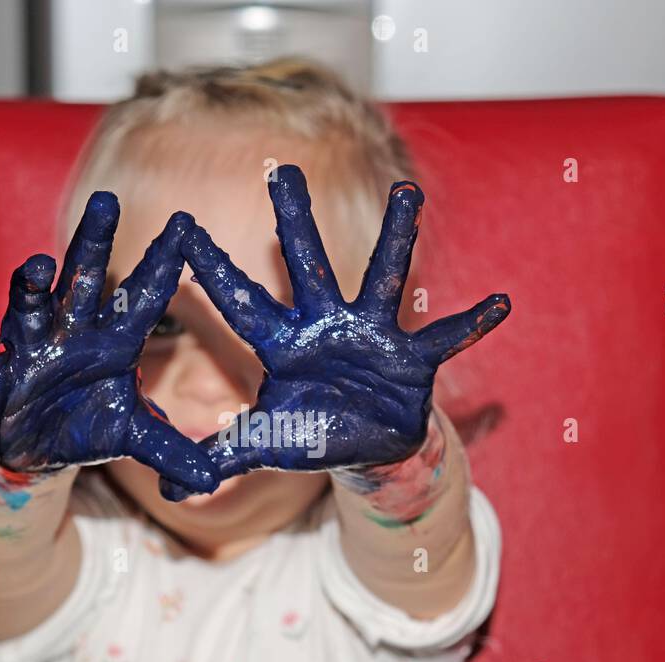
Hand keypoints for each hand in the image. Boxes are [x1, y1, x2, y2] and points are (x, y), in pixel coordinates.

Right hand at [0, 193, 218, 495]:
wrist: (36, 447)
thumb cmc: (88, 425)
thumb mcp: (134, 437)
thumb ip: (171, 451)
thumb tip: (209, 483)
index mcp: (112, 340)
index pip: (141, 297)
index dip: (161, 264)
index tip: (184, 227)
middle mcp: (71, 332)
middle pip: (82, 278)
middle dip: (92, 242)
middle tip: (107, 201)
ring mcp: (32, 349)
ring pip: (29, 307)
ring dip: (29, 288)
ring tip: (34, 269)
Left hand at [161, 164, 509, 500]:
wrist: (365, 448)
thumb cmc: (310, 433)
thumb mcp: (265, 445)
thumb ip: (218, 456)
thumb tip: (164, 487)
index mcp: (284, 343)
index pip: (241, 302)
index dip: (212, 270)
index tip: (182, 228)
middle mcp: (326, 326)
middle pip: (307, 265)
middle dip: (295, 220)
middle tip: (281, 169)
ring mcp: (372, 335)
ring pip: (384, 277)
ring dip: (399, 237)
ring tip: (409, 194)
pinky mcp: (412, 357)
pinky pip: (447, 337)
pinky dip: (472, 324)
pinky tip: (500, 303)